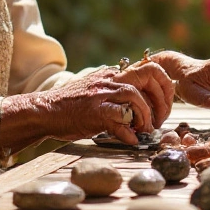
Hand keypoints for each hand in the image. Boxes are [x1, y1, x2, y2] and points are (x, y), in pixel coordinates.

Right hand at [18, 62, 173, 144]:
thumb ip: (117, 92)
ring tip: (143, 130)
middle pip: (149, 76)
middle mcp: (110, 79)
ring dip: (145, 117)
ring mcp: (102, 94)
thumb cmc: (72, 105)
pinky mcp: (94, 111)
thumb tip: (141, 105)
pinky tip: (131, 141)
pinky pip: (119, 119)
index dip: (164, 86)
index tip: (165, 105)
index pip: (150, 68)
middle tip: (159, 120)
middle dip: (161, 100)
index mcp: (114, 74)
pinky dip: (129, 133)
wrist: (45, 110)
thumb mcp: (97, 89)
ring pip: (136, 97)